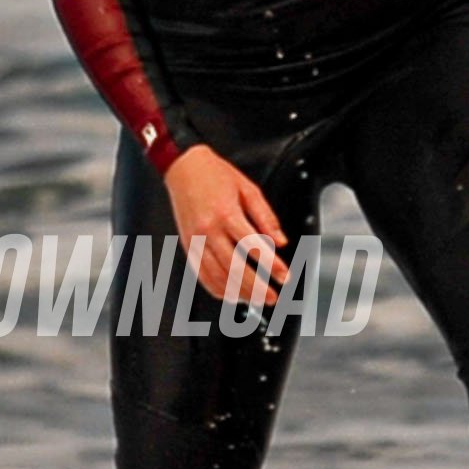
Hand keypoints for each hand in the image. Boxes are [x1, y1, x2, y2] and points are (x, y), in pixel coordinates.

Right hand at [162, 145, 291, 305]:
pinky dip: (216, 288)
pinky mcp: (187, 245)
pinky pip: (201, 274)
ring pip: (216, 275)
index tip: (285, 277)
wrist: (183, 167)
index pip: (253, 247)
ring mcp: (195, 240)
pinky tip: (231, 295)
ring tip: (255, 300)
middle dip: (256, 287)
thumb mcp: (248, 189)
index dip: (272, 265)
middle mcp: (208, 230)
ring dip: (237, 292)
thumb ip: (266, 217)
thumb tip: (280, 242)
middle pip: (234, 267)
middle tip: (272, 297)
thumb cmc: (216, 175)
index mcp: (227, 214)